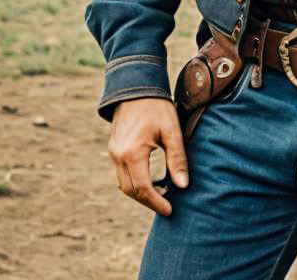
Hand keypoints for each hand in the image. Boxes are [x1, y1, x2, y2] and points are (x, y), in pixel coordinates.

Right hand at [108, 97, 188, 215]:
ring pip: (123, 184)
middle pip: (131, 191)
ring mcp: (113, 152)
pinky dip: (134, 182)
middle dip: (148, 202)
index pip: (143, 189)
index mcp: (132, 153)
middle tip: (166, 206)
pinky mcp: (114, 148)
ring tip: (160, 195)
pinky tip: (150, 181)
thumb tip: (183, 185)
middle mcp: (118, 156)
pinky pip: (121, 174)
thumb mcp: (171, 130)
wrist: (136, 86)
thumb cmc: (156, 106)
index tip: (170, 210)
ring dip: (140, 194)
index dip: (157, 203)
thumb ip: (177, 158)